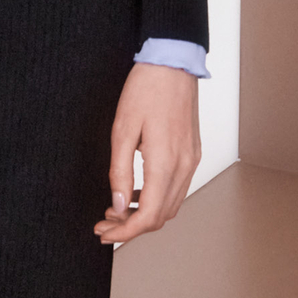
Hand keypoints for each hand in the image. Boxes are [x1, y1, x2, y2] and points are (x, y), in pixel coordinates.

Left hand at [93, 62, 200, 246]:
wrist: (173, 63)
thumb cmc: (145, 90)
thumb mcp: (121, 130)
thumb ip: (119, 172)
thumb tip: (118, 206)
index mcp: (166, 162)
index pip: (149, 215)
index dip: (125, 231)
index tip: (104, 233)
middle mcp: (185, 166)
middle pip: (161, 216)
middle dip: (131, 227)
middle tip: (104, 224)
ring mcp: (192, 160)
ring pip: (170, 205)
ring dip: (145, 214)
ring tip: (116, 210)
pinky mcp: (193, 153)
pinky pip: (176, 188)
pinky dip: (157, 199)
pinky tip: (135, 193)